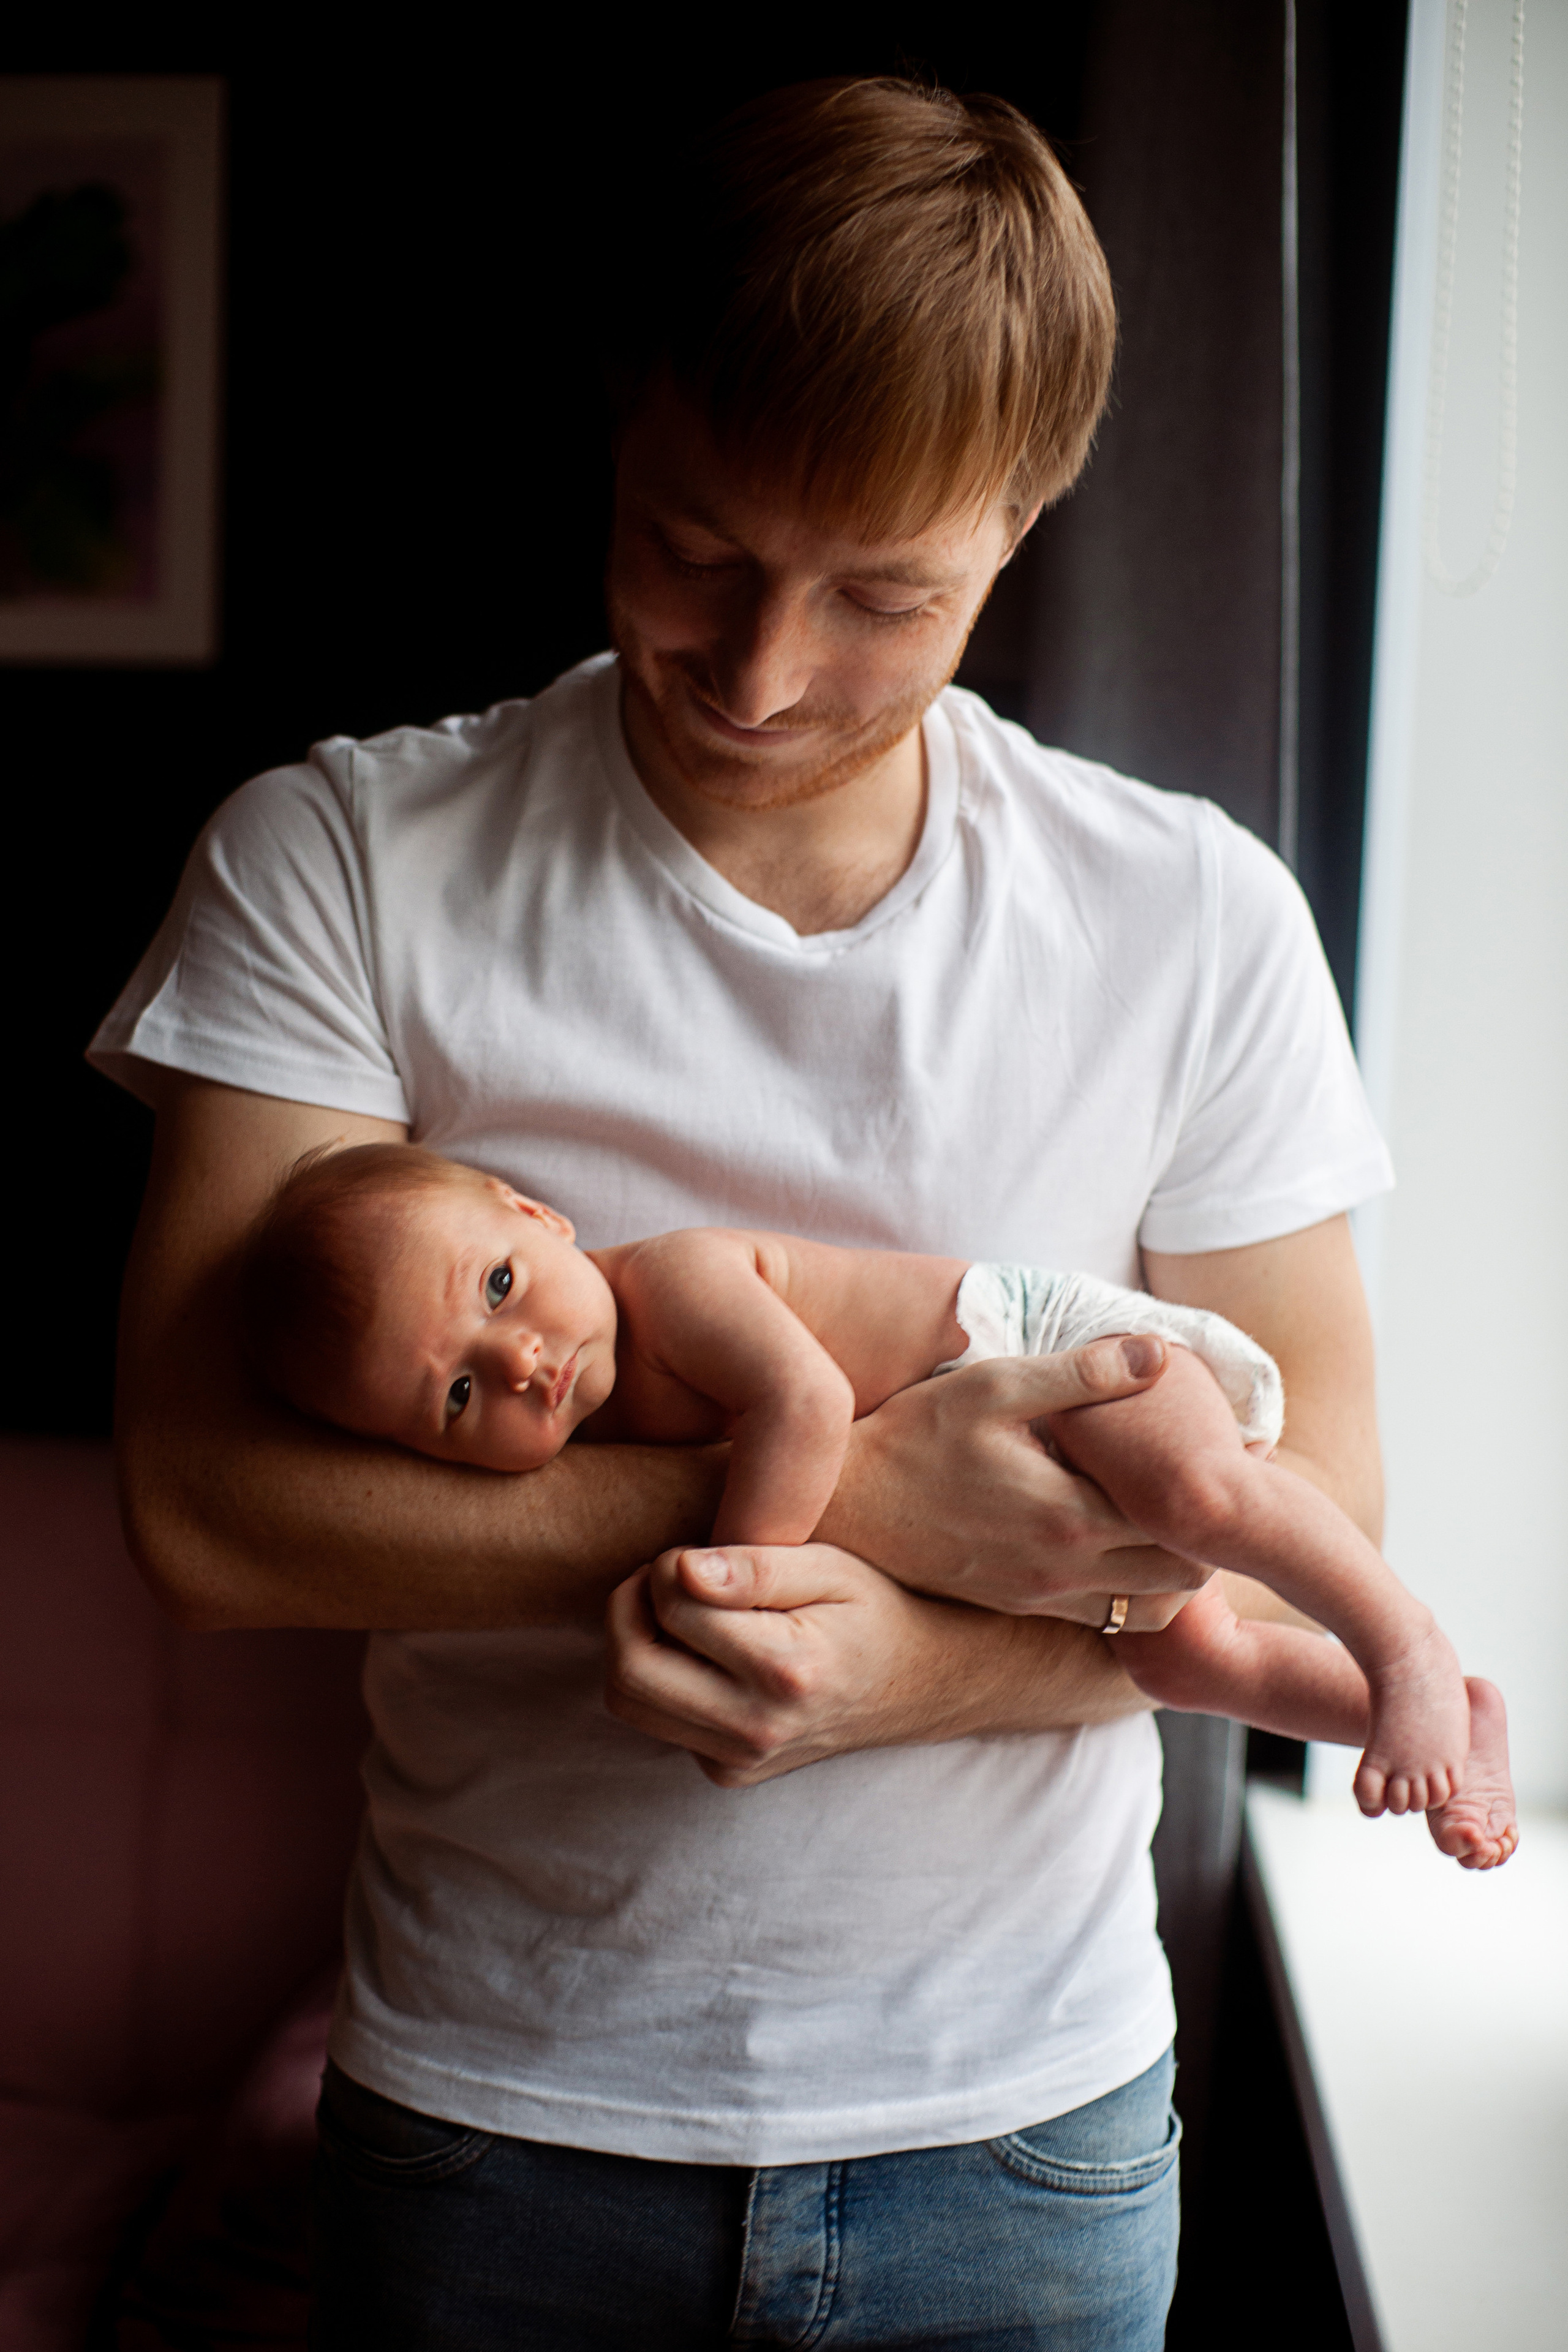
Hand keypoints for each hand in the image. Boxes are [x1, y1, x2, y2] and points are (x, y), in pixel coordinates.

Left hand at [605, 1542, 1035, 1786]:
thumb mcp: (830, 1566)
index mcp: (786, 1671)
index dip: (667, 1565)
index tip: (698, 1552)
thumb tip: (679, 1570)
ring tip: (678, 1608)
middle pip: (630, 1671)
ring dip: (633, 1643)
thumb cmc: (873, 1608)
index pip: (673, 1607)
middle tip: (663, 1575)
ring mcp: (739, 1761)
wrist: (920, 1684)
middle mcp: (757, 1730)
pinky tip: (707, 1652)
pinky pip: (658, 1720)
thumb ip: (755, 1568)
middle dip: (627, 1607)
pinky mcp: (727, 1773)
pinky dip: (663, 1678)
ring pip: (629, 1701)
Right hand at [814, 1334, 1207, 1615]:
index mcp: (1067, 1514)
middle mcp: (1063, 1570)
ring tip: (1179, 1522)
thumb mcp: (994, 1387)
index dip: (1216, 1490)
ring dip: (1179, 1573)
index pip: (1180, 1522)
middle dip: (1210, 1537)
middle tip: (1214, 1489)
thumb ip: (1081, 1375)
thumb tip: (1157, 1354)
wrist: (842, 1505)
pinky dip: (1137, 1595)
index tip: (1237, 1457)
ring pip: (1151, 1610)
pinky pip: (1108, 1622)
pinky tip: (1130, 1548)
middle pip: (1181, 1576)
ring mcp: (1042, 1597)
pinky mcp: (1020, 1607)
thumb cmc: (914, 1435)